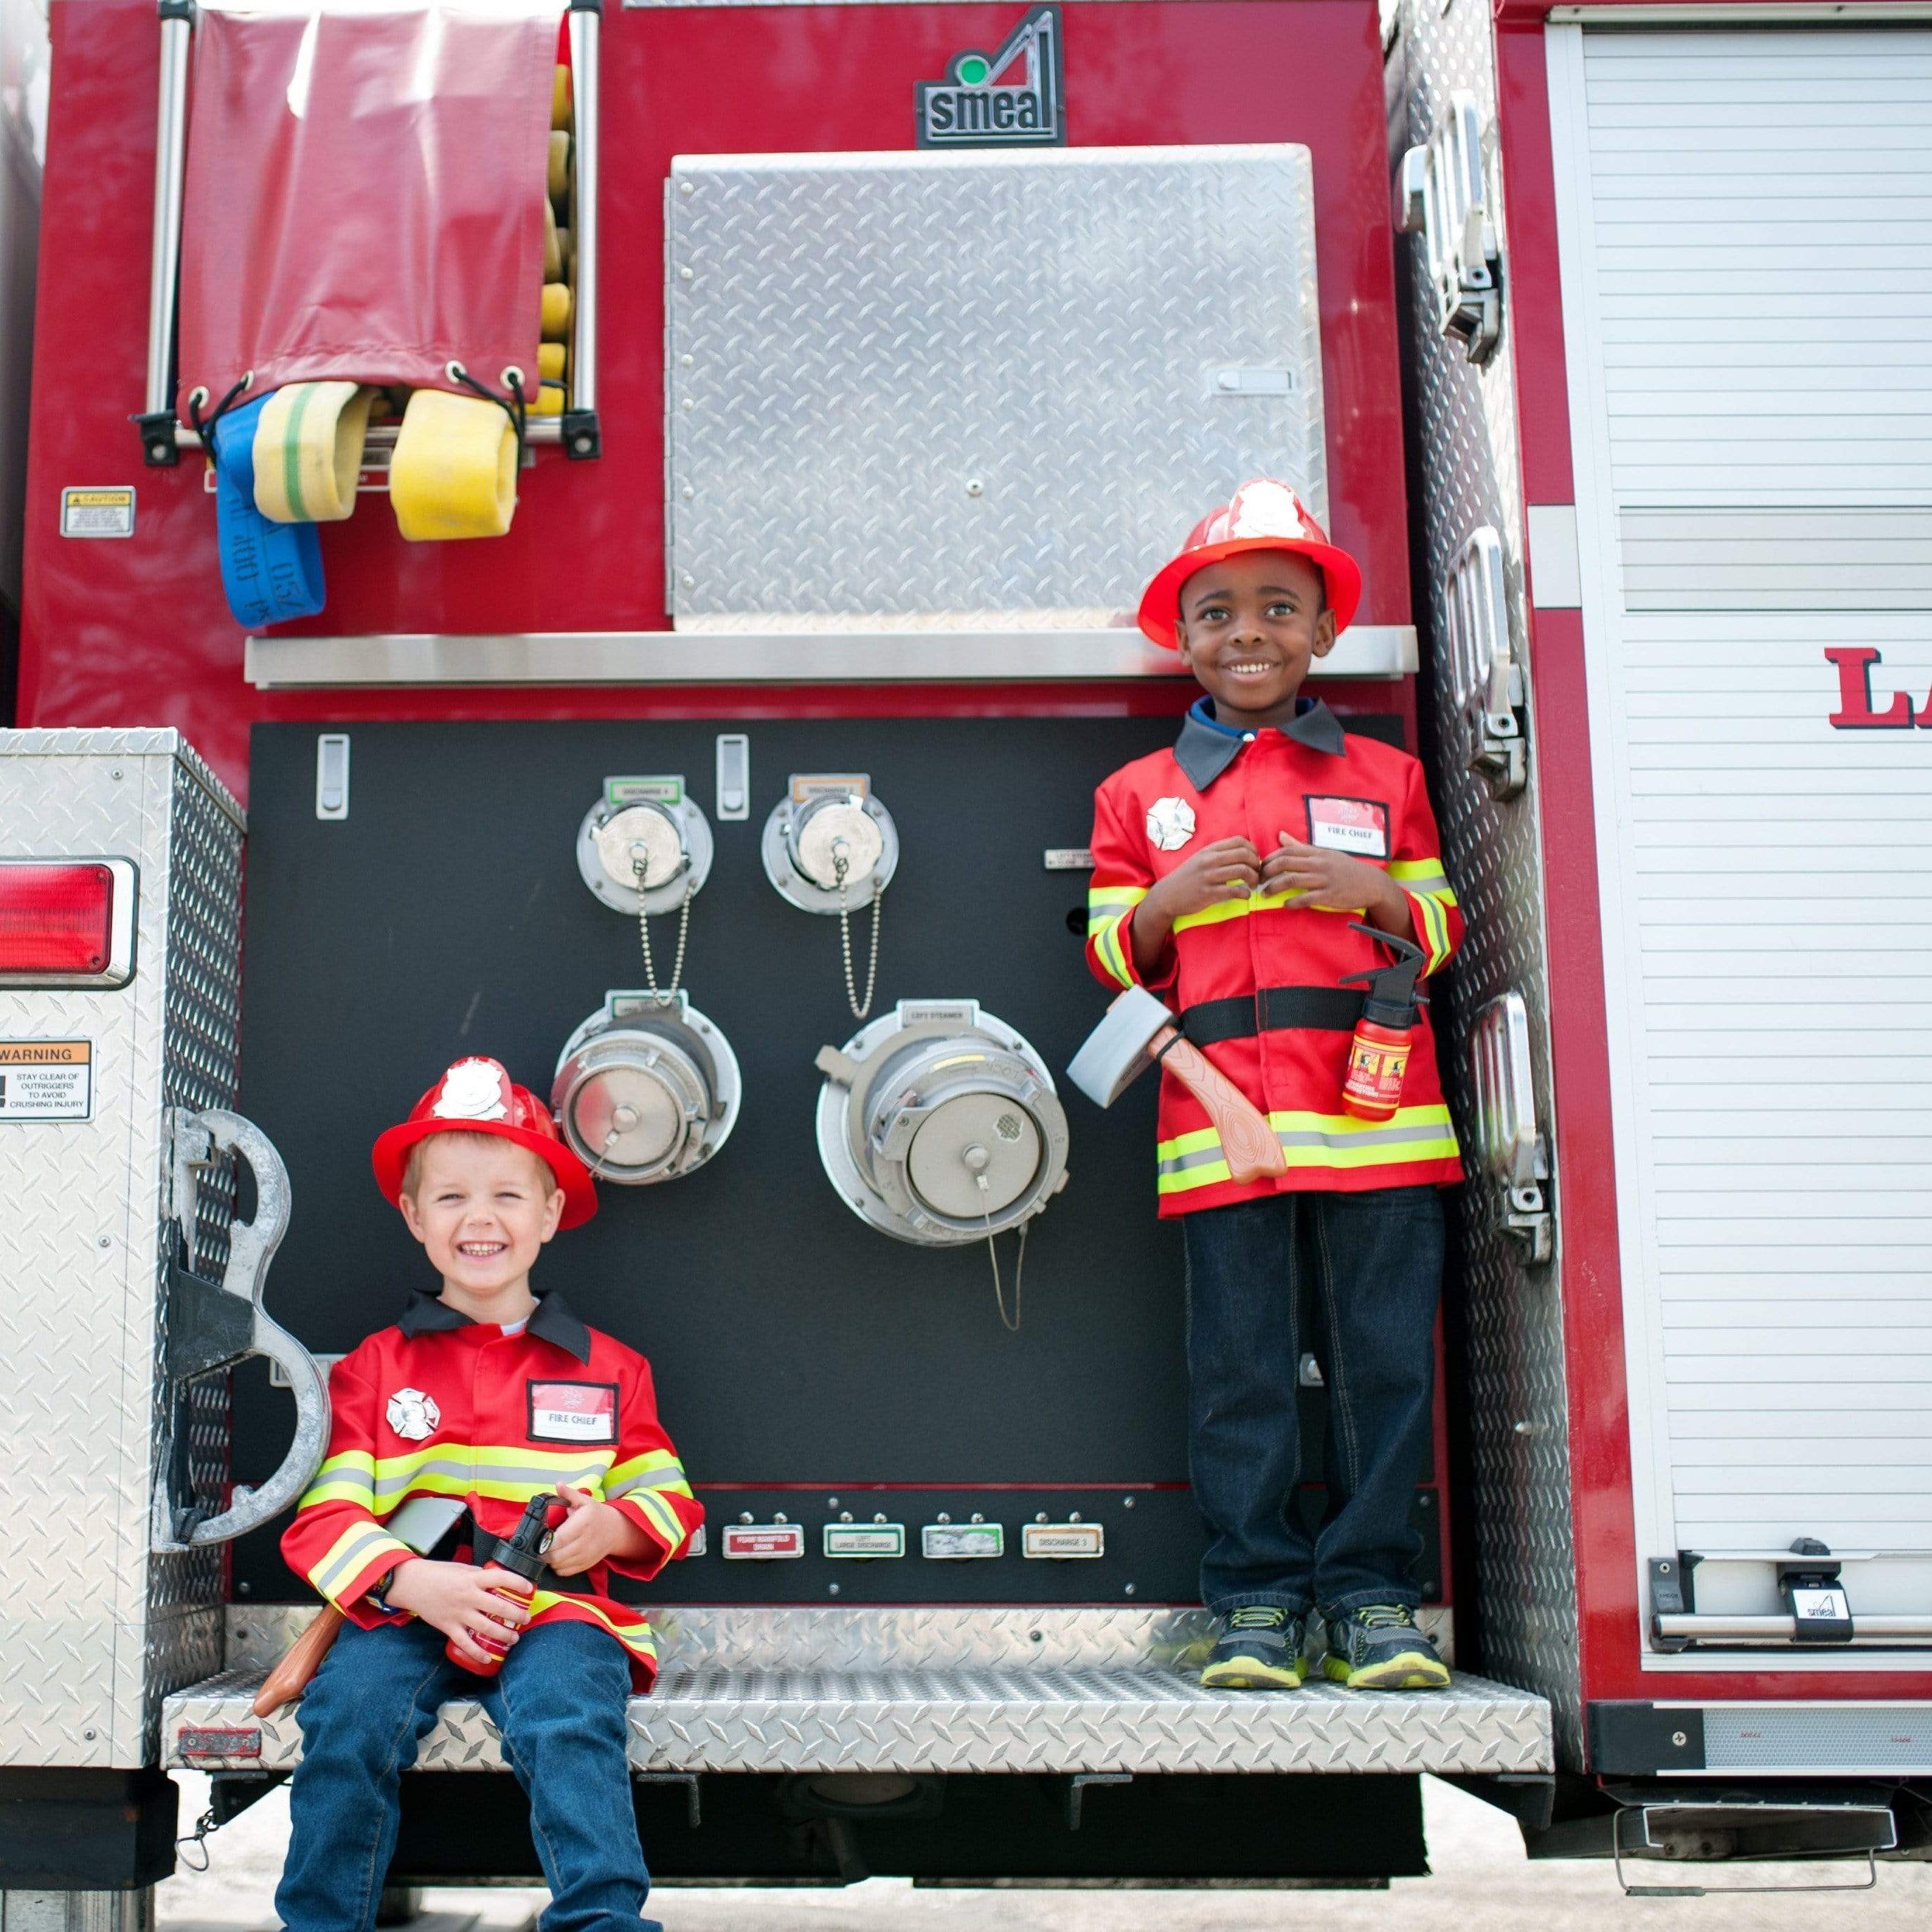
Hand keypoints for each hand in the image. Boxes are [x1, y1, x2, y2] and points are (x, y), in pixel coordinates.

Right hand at [381, 1557, 531, 1667]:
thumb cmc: (438, 1574)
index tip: (530, 1589)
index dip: (518, 1583)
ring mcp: (459, 1613)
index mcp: (473, 1579)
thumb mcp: (463, 1568)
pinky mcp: (448, 1627)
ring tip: (514, 1638)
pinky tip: (488, 1657)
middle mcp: (468, 1596)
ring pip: (486, 1628)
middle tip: (526, 1618)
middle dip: (517, 1615)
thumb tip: (497, 1582)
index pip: (501, 1579)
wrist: (413, 1584)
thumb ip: (480, 1576)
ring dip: (504, 1635)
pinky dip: (477, 1652)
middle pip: (499, 1607)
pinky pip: (465, 1643)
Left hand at [544, 1483, 648, 1575]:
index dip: (546, 1543)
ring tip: (548, 1552)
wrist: (614, 1529)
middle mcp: (586, 1541)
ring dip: (550, 1561)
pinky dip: (558, 1567)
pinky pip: (566, 1572)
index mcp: (583, 1523)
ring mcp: (586, 1555)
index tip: (539, 1540)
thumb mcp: (584, 1500)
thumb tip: (558, 1485)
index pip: (560, 1539)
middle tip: (539, 1547)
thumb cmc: (595, 1514)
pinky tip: (558, 1557)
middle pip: (557, 1555)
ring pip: (560, 1565)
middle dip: (544, 1554)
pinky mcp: (586, 1564)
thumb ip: (569, 1494)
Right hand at [1144, 837, 1262, 920]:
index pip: (1239, 841)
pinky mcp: (1208, 893)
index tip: (1254, 860)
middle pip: (1244, 855)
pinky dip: (1245, 893)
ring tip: (1253, 885)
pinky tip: (1245, 895)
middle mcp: (1209, 860)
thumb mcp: (1201, 858)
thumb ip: (1219, 854)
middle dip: (1256, 864)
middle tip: (1257, 874)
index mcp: (1209, 850)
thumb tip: (1245, 853)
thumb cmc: (1188, 877)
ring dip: (1254, 879)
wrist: (1167, 895)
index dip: (1252, 850)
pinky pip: (1234, 890)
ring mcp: (1208, 876)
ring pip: (1242, 871)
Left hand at [1260, 834, 1412, 933]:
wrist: (1371, 883)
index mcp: (1316, 852)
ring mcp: (1324, 879)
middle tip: (1257, 881)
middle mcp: (1318, 863)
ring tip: (1265, 894)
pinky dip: (1293, 902)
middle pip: (1285, 863)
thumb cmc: (1344, 868)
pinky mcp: (1329, 895)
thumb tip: (1280, 835)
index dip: (1269, 859)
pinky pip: (1306, 898)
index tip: (1259, 868)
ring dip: (1274, 887)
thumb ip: (1300, 846)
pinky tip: (1285, 904)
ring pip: (1292, 880)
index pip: (1286, 851)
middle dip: (1267, 872)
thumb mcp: (1324, 853)